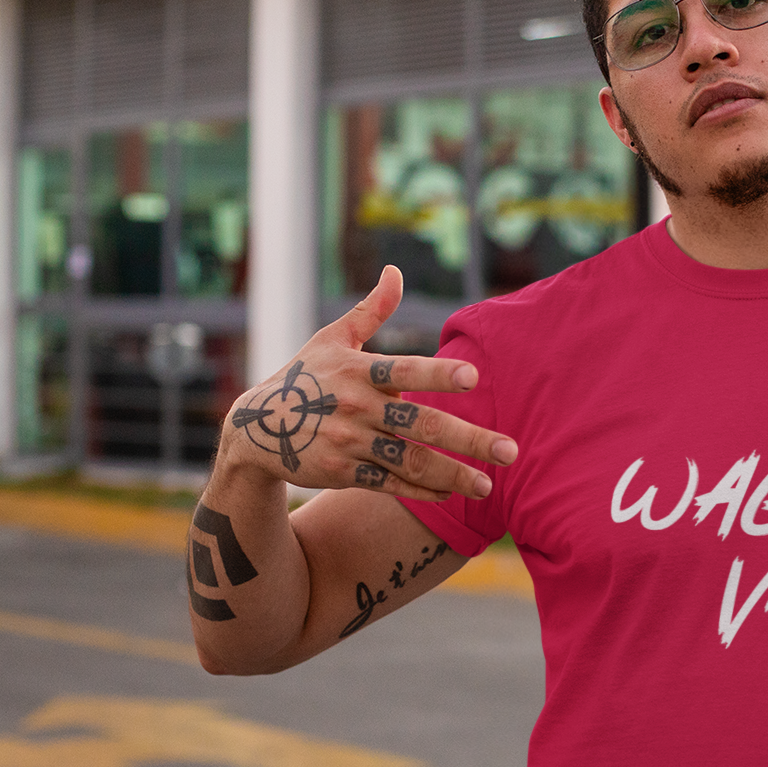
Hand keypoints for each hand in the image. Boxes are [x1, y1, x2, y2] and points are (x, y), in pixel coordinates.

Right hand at [220, 266, 513, 499]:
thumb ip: (371, 310)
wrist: (256, 428)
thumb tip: (396, 271)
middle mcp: (356, 407)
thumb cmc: (305, 376)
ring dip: (452, 475)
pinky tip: (451, 495)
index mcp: (358, 370)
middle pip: (419, 423)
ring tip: (487, 485)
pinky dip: (420, 491)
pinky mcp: (342, 472)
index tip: (474, 377)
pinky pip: (389, 485)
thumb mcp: (332, 338)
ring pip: (409, 461)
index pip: (404, 369)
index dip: (437, 373)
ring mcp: (349, 442)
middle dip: (468, 439)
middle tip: (511, 451)